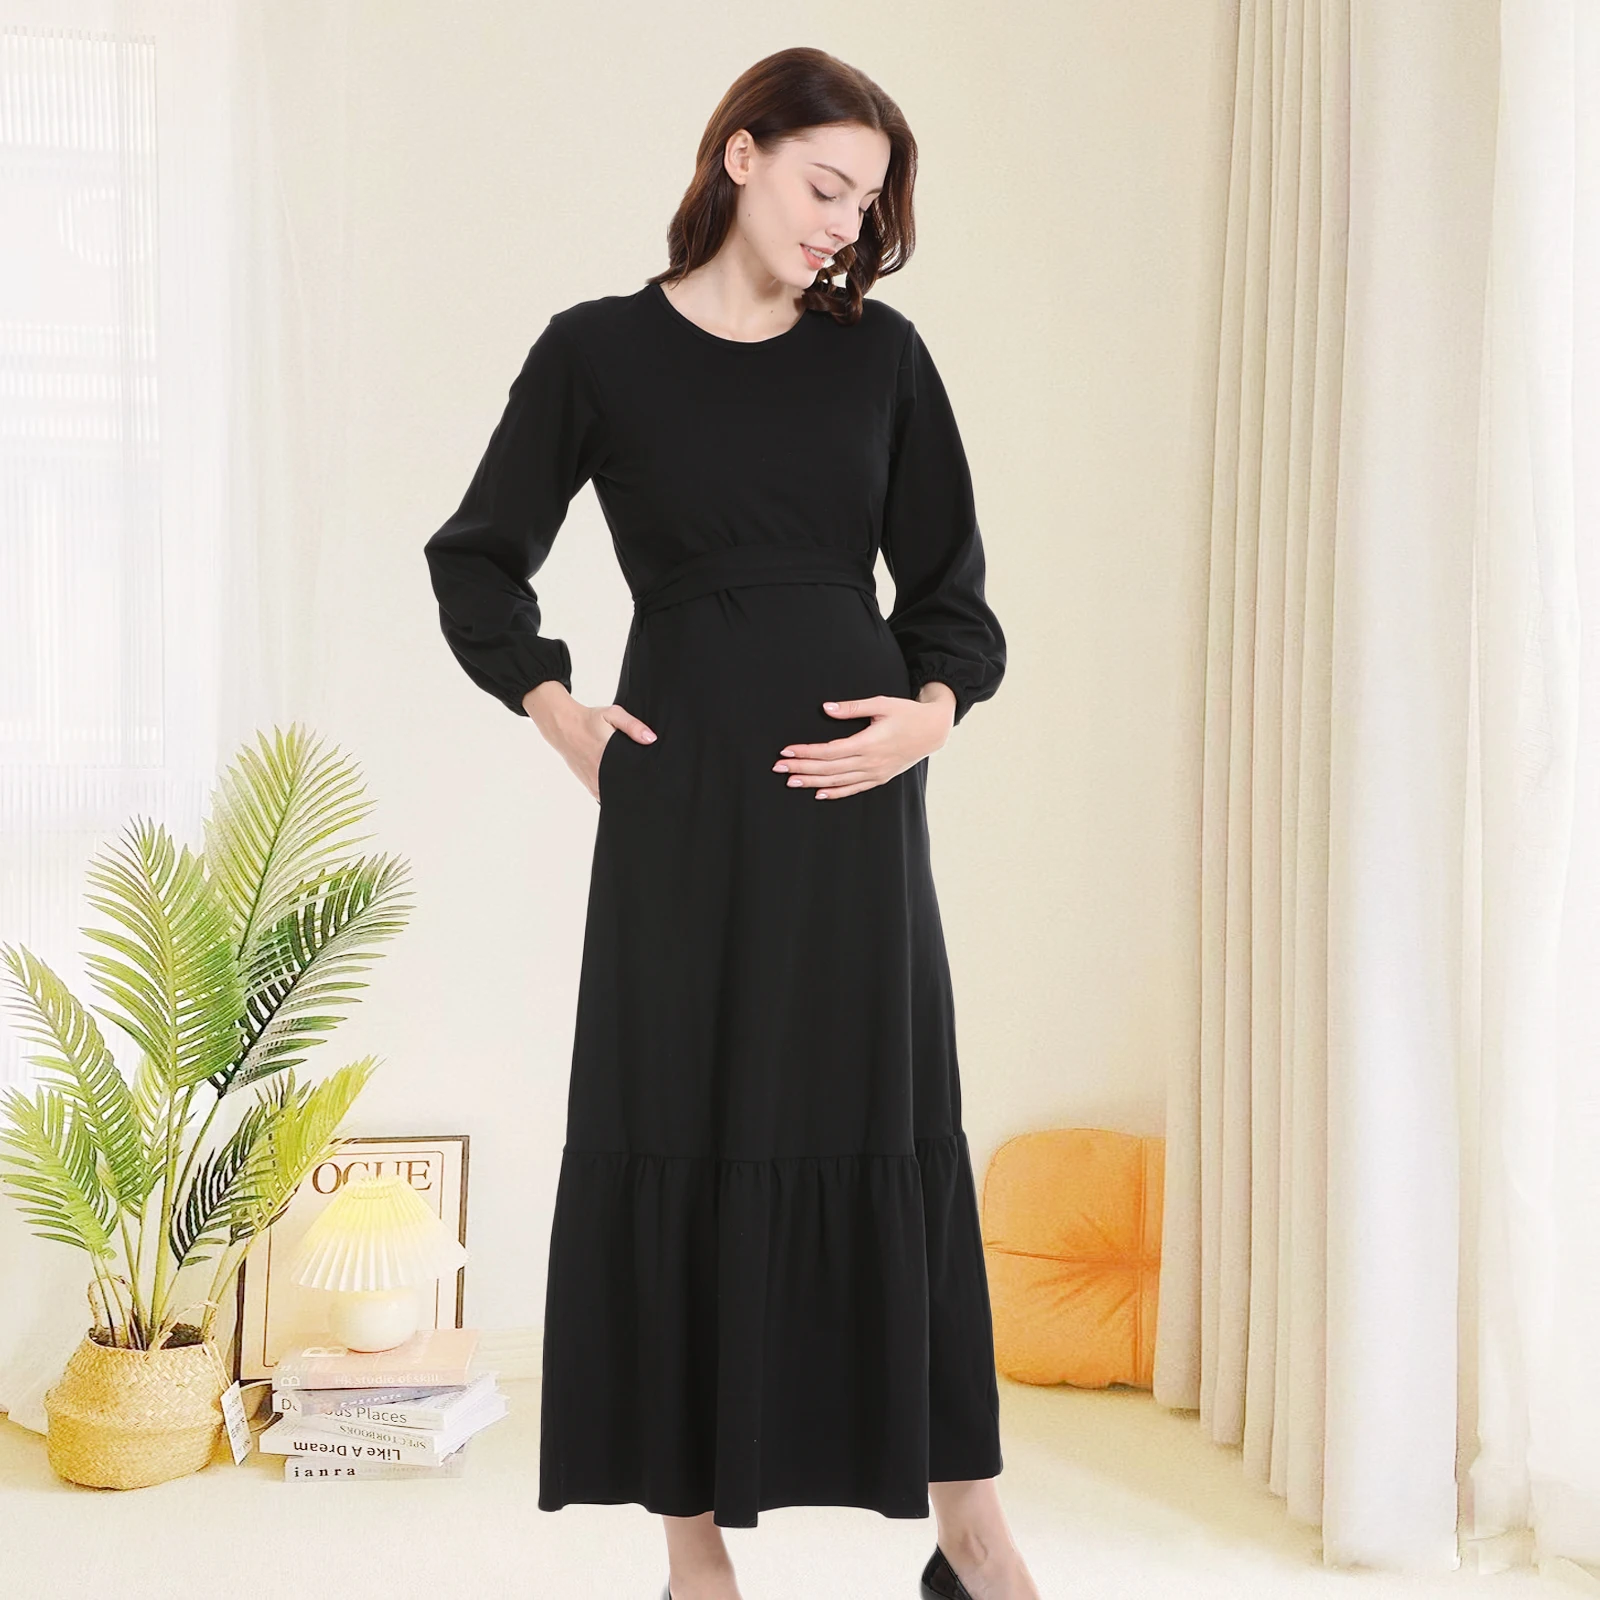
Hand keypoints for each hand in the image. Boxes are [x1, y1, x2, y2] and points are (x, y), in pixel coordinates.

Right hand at [523, 680, 656, 802]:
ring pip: (614, 796)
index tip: (652, 775)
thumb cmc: (589, 720)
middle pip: (625, 789)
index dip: (644, 778)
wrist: (564, 727)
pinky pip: (605, 796)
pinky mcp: (589, 786)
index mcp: (607, 758)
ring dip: (624, 791)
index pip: (632, 777)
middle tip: (644, 776)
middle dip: (636, 785)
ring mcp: (593, 782)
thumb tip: (651, 739)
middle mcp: (599, 774)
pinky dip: (614, 793)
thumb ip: (633, 726)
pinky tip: (619, 782)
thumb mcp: (613, 715)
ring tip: (632, 779)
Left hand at [772, 684, 956, 799]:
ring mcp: (875, 773)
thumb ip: (852, 708)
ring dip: (812, 782)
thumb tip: (826, 708)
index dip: (806, 752)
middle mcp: (870, 762)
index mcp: (868, 743)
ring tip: (790, 782)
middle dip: (801, 768)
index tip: (786, 751)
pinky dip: (835, 793)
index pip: (829, 752)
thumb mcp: (881, 703)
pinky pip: (853, 789)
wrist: (932, 731)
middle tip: (778, 768)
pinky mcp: (879, 778)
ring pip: (838, 782)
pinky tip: (818, 793)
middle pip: (828, 769)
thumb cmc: (906, 713)